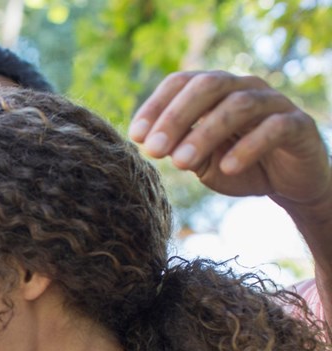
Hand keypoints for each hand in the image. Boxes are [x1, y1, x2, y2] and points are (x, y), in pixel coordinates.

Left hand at [130, 71, 330, 208]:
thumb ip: (179, 149)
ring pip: (238, 105)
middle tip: (154, 150)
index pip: (181, 82)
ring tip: (180, 163)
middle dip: (176, 117)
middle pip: (208, 85)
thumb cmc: (235, 165)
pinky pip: (273, 128)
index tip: (136, 136)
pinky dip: (248, 147)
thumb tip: (148, 143)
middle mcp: (244, 87)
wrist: (285, 183)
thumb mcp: (200, 162)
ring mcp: (273, 102)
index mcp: (215, 91)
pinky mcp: (298, 124)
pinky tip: (228, 167)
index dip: (156, 105)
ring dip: (205, 134)